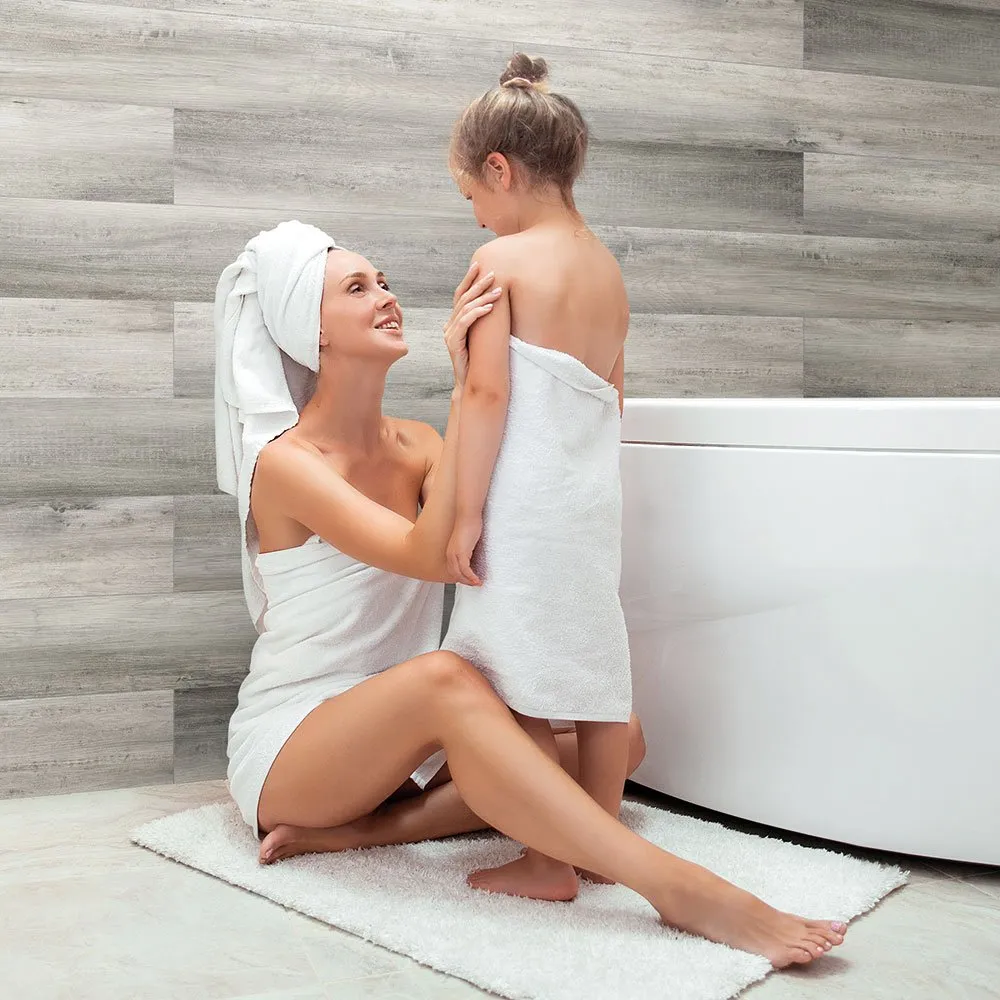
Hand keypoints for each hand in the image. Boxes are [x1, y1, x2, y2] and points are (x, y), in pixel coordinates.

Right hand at [444, 261, 501, 387]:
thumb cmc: (479, 360)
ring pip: (465, 309)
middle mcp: (449, 325)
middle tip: (493, 274)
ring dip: (482, 298)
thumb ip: (480, 322)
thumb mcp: (480, 337)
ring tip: (498, 291)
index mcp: (454, 322)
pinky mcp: (453, 343)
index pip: (460, 295)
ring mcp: (450, 334)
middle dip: (477, 284)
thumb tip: (490, 306)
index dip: (468, 279)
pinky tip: (489, 308)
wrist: (471, 382)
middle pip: (462, 298)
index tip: (479, 265)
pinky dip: (477, 313)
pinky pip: (465, 323)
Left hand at [446, 515, 482, 586]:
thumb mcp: (467, 540)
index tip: (470, 580)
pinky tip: (477, 579)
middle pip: (455, 574)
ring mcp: (455, 554)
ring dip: (469, 581)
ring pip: (459, 574)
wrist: (467, 515)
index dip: (462, 577)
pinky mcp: (461, 553)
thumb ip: (468, 548)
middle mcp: (450, 554)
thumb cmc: (469, 524)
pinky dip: (471, 576)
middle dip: (465, 581)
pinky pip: (465, 570)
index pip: (454, 569)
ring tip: (478, 583)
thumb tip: (474, 554)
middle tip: (475, 584)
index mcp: (450, 551)